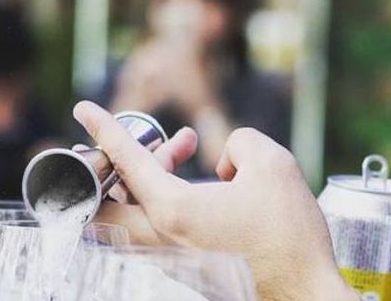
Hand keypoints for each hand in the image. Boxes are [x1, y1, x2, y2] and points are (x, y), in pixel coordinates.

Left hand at [72, 101, 356, 300]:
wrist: (306, 295)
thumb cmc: (290, 234)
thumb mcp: (272, 163)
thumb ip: (240, 141)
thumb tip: (226, 158)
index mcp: (173, 210)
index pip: (126, 161)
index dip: (104, 129)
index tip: (84, 109)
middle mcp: (162, 240)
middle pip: (108, 203)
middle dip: (114, 167)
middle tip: (135, 142)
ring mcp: (173, 261)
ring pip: (135, 216)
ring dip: (150, 180)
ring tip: (187, 149)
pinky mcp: (189, 272)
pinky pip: (158, 232)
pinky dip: (168, 201)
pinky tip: (209, 184)